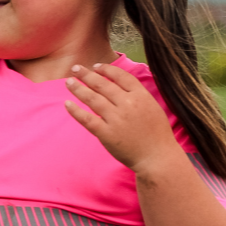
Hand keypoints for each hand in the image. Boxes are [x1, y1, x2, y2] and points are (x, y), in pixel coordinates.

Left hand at [64, 63, 178, 173]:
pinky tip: (67, 103)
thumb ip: (137, 95)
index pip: (120, 76)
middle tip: (75, 68)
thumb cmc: (157, 134)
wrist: (157, 158)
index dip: (106, 69)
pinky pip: (87, 119)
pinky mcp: (106, 133)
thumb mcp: (153, 107)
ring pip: (92, 99)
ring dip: (78, 88)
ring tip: (68, 82)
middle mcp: (127, 104)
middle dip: (86, 75)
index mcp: (141, 96)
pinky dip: (76, 111)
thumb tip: (121, 83)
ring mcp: (116, 119)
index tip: (95, 66)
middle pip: (102, 84)